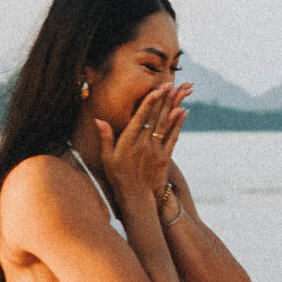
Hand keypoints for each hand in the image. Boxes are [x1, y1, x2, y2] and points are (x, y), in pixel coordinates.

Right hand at [96, 81, 189, 203]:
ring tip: (178, 92)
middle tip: (170, 84)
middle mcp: (143, 144)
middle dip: (163, 99)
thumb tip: (98, 120)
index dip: (149, 103)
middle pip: (154, 117)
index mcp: (128, 142)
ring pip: (165, 124)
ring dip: (172, 106)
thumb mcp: (107, 158)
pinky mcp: (165, 157)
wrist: (136, 197)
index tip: (156, 90)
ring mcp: (155, 150)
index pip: (140, 118)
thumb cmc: (118, 176)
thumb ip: (105, 137)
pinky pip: (173, 137)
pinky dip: (178, 124)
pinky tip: (183, 111)